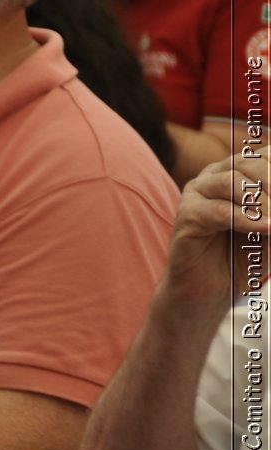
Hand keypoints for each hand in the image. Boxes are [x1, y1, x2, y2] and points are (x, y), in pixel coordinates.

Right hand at [164, 155, 265, 302]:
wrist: (210, 292)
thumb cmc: (243, 259)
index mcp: (239, 172)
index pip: (265, 156)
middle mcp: (216, 176)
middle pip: (250, 163)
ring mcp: (198, 193)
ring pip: (232, 181)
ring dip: (263, 201)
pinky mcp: (186, 215)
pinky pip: (218, 210)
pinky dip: (245, 219)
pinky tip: (265, 229)